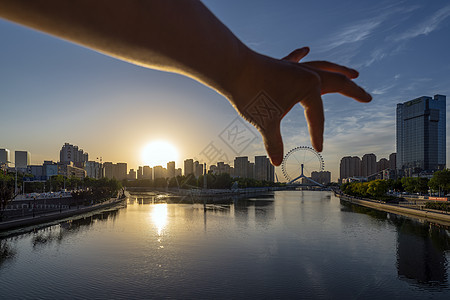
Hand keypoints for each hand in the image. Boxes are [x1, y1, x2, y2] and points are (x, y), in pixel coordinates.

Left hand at [231, 47, 371, 165]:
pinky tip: (306, 49)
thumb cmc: (251, 94)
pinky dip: (301, 56)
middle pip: (335, 82)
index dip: (318, 133)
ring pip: (321, 67)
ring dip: (338, 71)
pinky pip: (295, 60)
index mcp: (309, 88)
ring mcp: (294, 68)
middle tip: (368, 97)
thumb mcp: (266, 122)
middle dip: (353, 91)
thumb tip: (276, 163)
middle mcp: (306, 74)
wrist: (231, 68)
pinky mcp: (279, 65)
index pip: (318, 115)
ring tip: (353, 73)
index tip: (317, 148)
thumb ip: (274, 142)